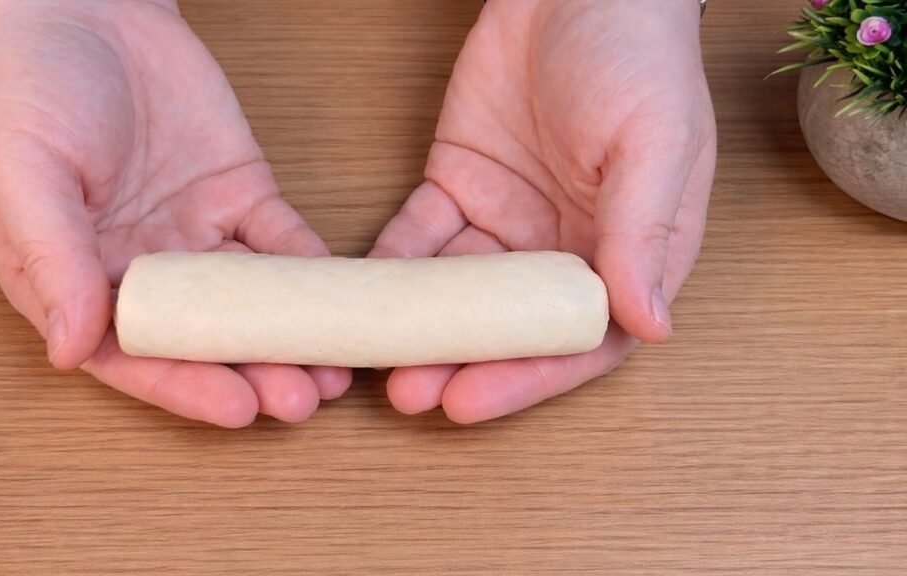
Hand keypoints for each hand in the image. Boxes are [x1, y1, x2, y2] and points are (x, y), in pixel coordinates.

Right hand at [0, 0, 350, 425]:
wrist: (85, 8)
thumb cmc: (29, 88)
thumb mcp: (22, 175)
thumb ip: (50, 261)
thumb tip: (70, 351)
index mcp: (77, 279)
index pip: (134, 354)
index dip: (184, 386)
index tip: (235, 409)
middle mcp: (142, 270)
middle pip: (204, 339)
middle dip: (252, 372)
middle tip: (300, 400)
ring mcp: (197, 236)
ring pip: (252, 303)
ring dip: (291, 338)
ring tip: (332, 372)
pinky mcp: (240, 196)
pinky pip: (283, 244)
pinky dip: (314, 275)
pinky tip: (342, 301)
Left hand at [371, 0, 715, 422]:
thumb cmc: (637, 57)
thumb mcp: (655, 142)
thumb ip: (644, 235)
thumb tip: (650, 327)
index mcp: (626, 251)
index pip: (579, 338)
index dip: (528, 378)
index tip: (472, 401)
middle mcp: (563, 248)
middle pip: (508, 327)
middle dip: (460, 365)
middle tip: (411, 395)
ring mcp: (506, 222)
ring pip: (457, 293)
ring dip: (419, 328)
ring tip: (378, 359)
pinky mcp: (457, 188)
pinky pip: (419, 238)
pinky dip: (392, 267)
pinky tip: (363, 293)